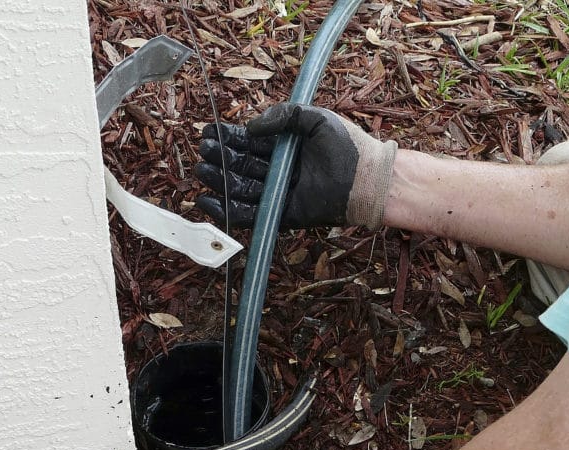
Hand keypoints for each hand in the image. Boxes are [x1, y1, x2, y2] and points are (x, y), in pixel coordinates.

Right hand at [195, 102, 397, 229]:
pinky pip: (250, 214)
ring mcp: (279, 193)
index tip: (208, 132)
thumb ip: (283, 116)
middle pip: (241, 164)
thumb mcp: (314, 118)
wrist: (366, 177)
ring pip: (241, 188)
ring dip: (220, 181)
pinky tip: (209, 202)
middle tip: (203, 151)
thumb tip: (250, 126)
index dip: (228, 138)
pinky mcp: (282, 214)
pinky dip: (229, 211)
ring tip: (201, 171)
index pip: (249, 142)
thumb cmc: (347, 146)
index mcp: (284, 148)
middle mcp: (278, 170)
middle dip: (220, 158)